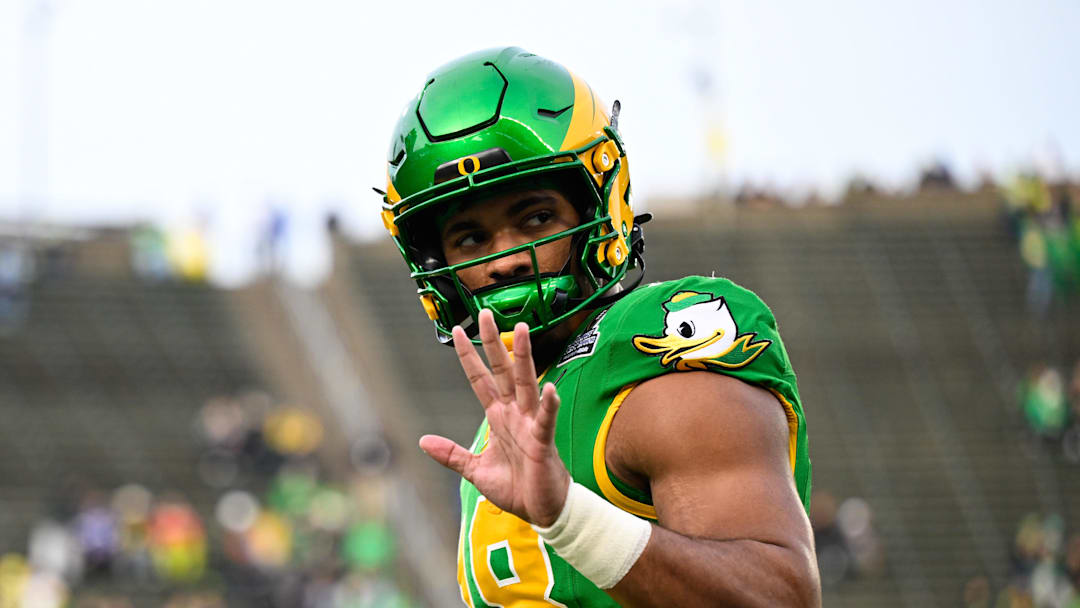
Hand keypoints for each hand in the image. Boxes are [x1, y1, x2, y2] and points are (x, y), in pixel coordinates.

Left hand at [418, 309, 570, 526]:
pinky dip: (548, 404)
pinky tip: (549, 387)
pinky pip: (545, 420)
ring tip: (521, 330)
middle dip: (494, 343)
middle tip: (486, 314)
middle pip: (502, 371)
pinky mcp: (543, 442)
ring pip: (525, 384)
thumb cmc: (515, 488)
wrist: (541, 510)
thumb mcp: (475, 469)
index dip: (469, 356)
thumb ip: (451, 453)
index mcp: (497, 417)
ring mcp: (530, 425)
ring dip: (523, 358)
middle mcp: (514, 414)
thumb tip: (423, 441)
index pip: (480, 380)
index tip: (459, 332)